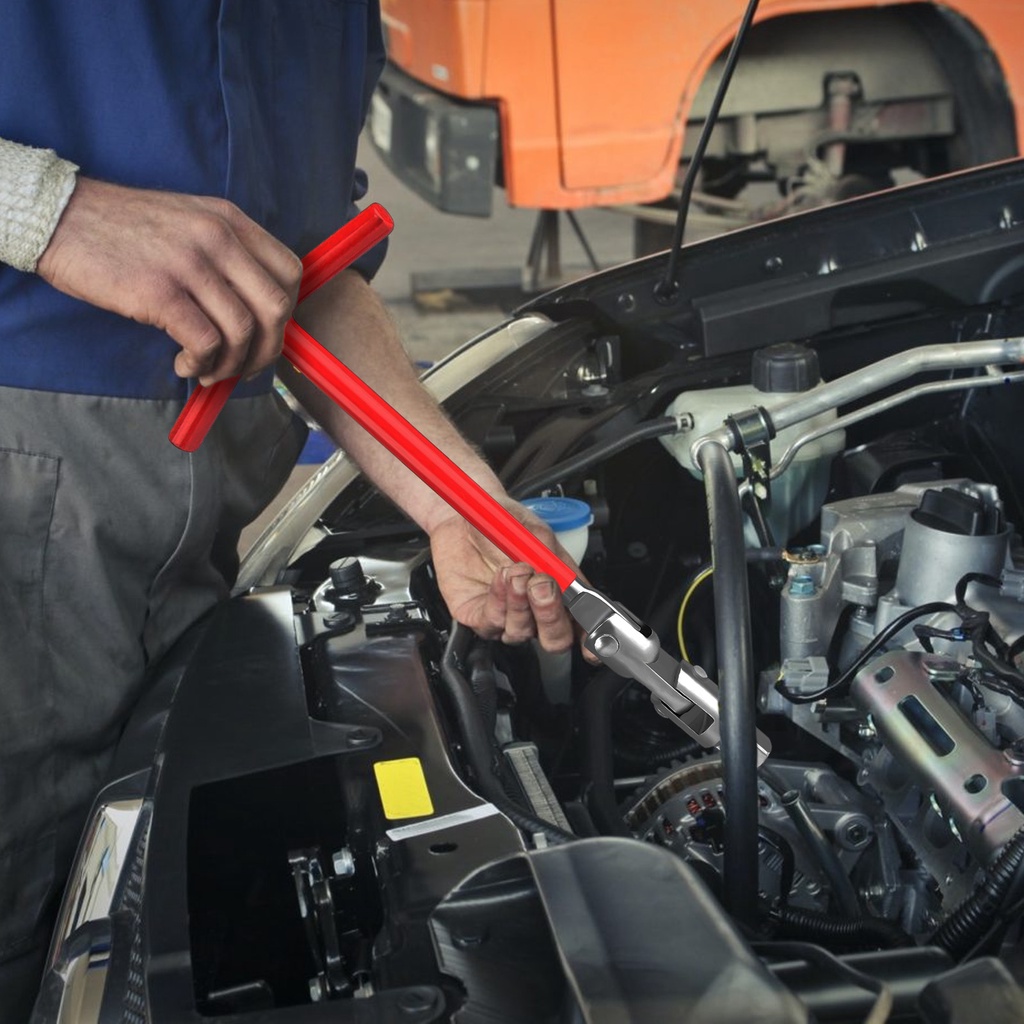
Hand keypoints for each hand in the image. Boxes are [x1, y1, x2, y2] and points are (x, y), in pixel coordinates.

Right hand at [36, 177, 301, 383]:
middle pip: (276, 308)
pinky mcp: (160, 293)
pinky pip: (206, 343)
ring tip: (208, 369)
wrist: (59, 217)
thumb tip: (258, 315)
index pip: (290, 272)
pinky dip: (203, 365)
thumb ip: (227, 256)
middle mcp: (217, 238)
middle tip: (245, 366)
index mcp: (229, 220)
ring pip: (244, 332)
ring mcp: (190, 264)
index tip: (267, 334)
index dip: (287, 313)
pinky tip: (186, 365)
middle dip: (268, 349)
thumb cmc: (124, 230)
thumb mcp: (189, 222)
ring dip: (232, 364)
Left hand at [429, 503, 578, 652]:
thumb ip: (551, 559)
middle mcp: (535, 610)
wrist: (463, 516)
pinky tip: (500, 578)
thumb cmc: (502, 524)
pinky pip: (493, 622)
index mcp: (560, 592)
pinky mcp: (479, 618)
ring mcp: (508, 616)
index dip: (590, 637)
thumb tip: (561, 581)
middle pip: (554, 639)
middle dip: (551, 617)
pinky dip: (500, 599)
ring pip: (523, 632)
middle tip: (542, 587)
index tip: (590, 638)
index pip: (581, 623)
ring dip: (521, 601)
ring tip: (516, 571)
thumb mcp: (536, 534)